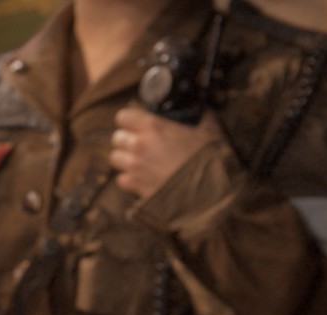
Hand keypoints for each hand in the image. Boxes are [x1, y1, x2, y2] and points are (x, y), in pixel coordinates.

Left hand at [110, 106, 224, 198]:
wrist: (210, 190)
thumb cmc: (211, 158)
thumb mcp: (209, 132)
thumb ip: (202, 119)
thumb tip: (204, 112)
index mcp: (154, 126)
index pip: (123, 117)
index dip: (130, 121)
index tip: (137, 125)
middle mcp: (139, 144)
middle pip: (117, 138)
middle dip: (127, 140)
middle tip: (142, 145)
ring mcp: (135, 166)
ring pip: (115, 158)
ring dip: (125, 159)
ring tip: (141, 162)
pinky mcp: (135, 185)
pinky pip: (121, 179)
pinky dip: (129, 179)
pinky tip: (143, 178)